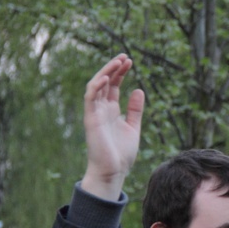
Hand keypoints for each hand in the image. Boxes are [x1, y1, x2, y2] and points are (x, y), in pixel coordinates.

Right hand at [81, 54, 144, 200]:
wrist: (114, 171)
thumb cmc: (122, 153)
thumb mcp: (133, 127)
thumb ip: (135, 110)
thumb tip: (138, 90)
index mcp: (111, 110)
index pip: (114, 85)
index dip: (121, 72)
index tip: (130, 61)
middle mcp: (101, 109)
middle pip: (105, 82)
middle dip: (114, 68)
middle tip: (125, 56)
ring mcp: (95, 113)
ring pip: (96, 86)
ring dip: (106, 72)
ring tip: (118, 61)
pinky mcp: (91, 119)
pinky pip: (90, 99)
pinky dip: (96, 86)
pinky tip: (106, 78)